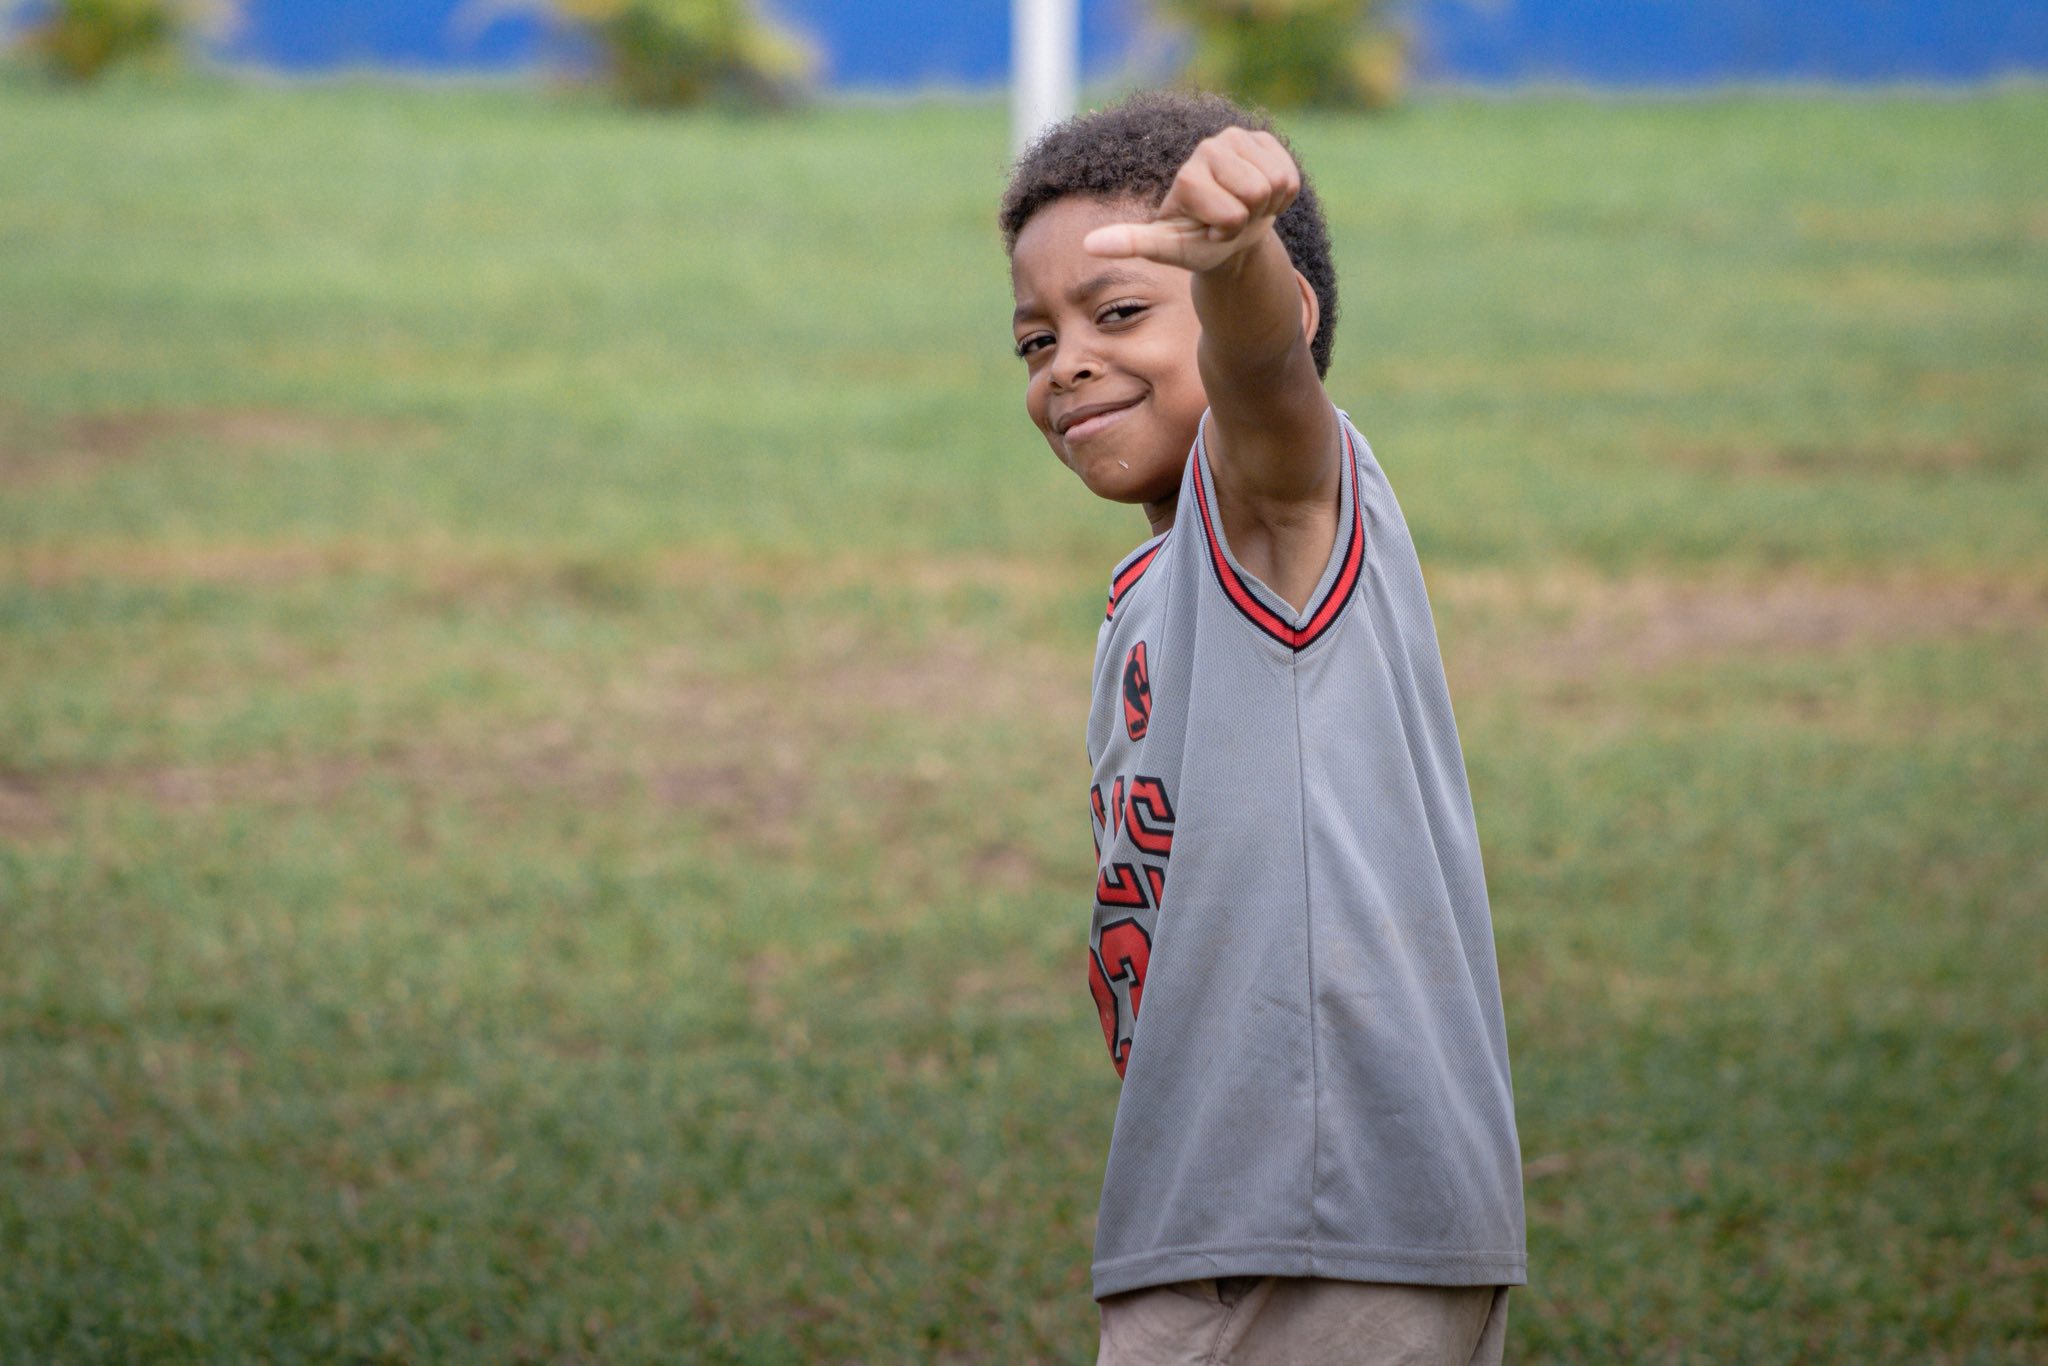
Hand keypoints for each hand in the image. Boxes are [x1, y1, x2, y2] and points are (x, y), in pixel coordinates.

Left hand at [1082, 126, 1301, 273]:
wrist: (1229, 235)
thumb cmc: (1194, 243)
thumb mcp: (1165, 248)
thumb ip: (1131, 242)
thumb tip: (1088, 245)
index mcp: (1188, 174)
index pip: (1231, 213)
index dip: (1226, 231)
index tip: (1208, 230)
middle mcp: (1210, 147)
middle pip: (1256, 192)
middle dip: (1248, 217)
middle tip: (1229, 219)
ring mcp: (1239, 139)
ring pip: (1276, 181)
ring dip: (1265, 207)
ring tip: (1243, 208)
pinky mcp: (1265, 141)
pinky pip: (1289, 174)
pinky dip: (1282, 196)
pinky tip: (1260, 198)